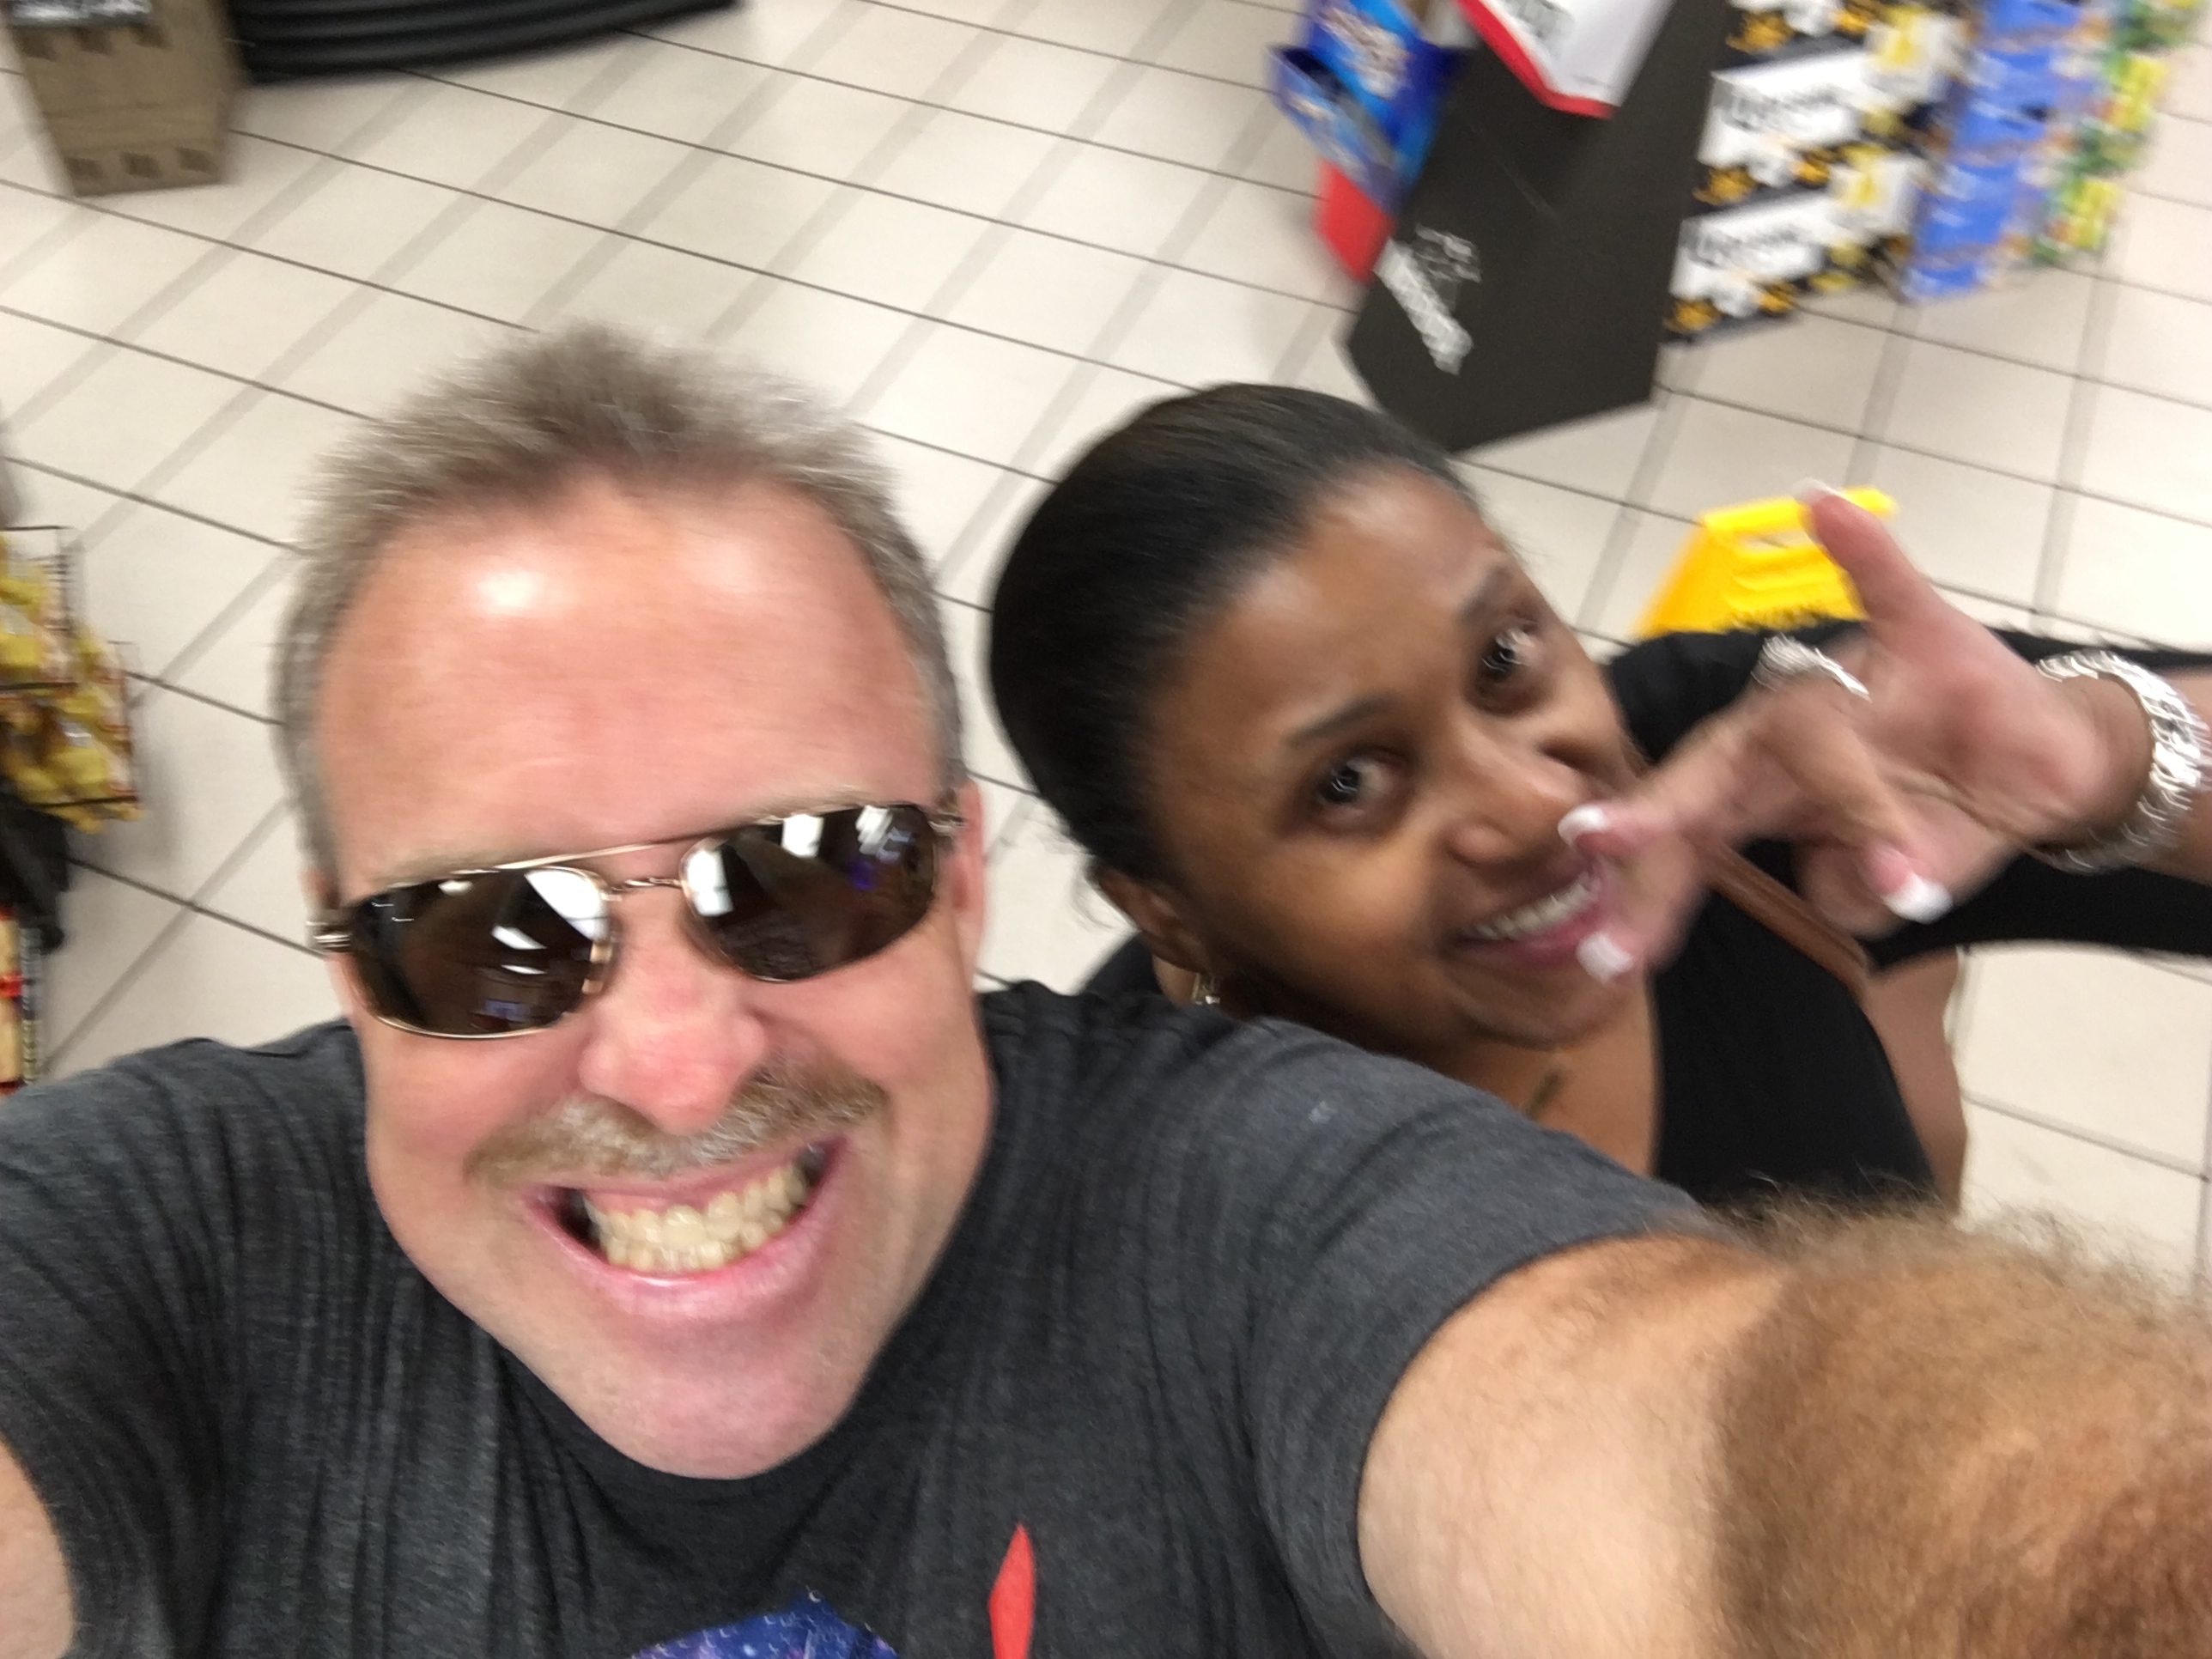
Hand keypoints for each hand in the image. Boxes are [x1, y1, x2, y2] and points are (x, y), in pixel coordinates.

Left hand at [1563, 488, 2148, 976]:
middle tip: (1597, 839)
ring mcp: (1844, 681)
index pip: (1682, 820)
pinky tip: (1825, 504)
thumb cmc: (1931, 811)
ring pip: (1814, 729)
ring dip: (1866, 810)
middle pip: (1712, 775)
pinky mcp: (1916, 632)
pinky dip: (1858, 540)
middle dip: (1658, 812)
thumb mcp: (1889, 876)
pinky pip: (1884, 578)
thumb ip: (1855, 891)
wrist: (2031, 757)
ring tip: (1906, 878)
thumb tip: (1855, 899)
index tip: (1583, 848)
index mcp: (1753, 785)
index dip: (1638, 838)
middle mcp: (1779, 733)